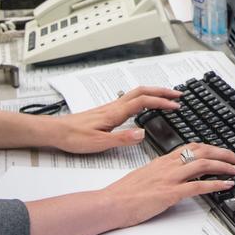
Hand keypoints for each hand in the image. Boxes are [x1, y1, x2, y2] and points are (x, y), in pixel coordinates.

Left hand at [49, 86, 182, 153]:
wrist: (56, 132)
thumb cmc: (73, 137)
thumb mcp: (99, 143)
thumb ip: (122, 138)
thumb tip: (142, 133)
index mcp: (115, 113)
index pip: (144, 101)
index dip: (162, 101)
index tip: (176, 105)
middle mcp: (114, 106)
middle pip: (143, 91)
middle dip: (162, 90)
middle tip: (178, 94)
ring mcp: (110, 107)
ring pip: (136, 93)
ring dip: (154, 92)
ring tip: (166, 97)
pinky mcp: (106, 111)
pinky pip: (130, 99)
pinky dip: (144, 97)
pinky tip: (144, 105)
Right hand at [101, 143, 234, 228]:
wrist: (110, 203)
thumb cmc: (123, 193)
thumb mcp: (145, 175)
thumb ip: (161, 172)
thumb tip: (174, 175)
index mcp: (163, 160)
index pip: (193, 146)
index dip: (212, 148)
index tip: (225, 152)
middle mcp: (169, 165)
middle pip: (203, 152)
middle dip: (225, 154)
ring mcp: (170, 178)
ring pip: (204, 165)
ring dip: (225, 166)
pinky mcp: (169, 193)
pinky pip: (197, 186)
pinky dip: (215, 184)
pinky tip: (226, 185)